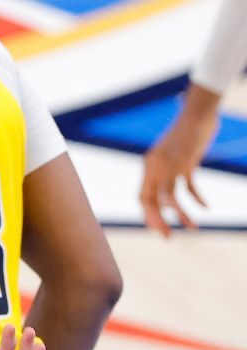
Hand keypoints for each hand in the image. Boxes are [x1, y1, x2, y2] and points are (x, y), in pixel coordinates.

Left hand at [140, 85, 219, 237]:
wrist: (197, 112)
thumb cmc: (185, 131)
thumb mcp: (170, 151)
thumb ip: (166, 165)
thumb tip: (168, 181)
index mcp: (148, 165)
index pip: (142, 197)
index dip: (148, 214)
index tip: (156, 228)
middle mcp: (155, 167)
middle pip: (151, 202)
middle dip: (158, 221)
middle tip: (166, 237)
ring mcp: (171, 166)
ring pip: (171, 199)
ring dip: (181, 215)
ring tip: (192, 228)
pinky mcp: (187, 163)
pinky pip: (190, 187)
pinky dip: (197, 199)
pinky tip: (205, 207)